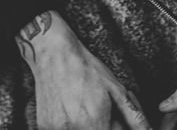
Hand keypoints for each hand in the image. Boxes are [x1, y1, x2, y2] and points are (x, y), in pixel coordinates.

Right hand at [16, 11, 151, 129]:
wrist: (55, 54)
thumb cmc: (87, 69)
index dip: (114, 128)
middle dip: (100, 126)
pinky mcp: (43, 127)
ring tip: (83, 107)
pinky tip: (70, 107)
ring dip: (85, 125)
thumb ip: (133, 115)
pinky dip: (69, 124)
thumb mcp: (115, 89)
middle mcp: (73, 129)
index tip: (112, 120)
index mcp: (94, 121)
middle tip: (97, 112)